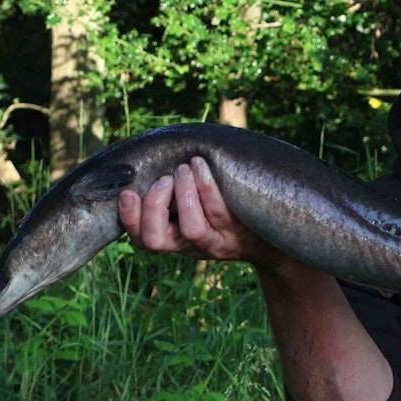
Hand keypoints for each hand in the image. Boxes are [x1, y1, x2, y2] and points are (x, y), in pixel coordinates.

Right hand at [119, 156, 285, 268]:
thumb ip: (176, 190)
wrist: (273, 233)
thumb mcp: (200, 206)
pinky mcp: (237, 233)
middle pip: (156, 240)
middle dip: (154, 205)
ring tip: (185, 167)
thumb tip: (150, 154)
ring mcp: (215, 242)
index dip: (129, 218)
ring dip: (183, 191)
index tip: (127, 191)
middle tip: (165, 179)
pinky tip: (202, 164)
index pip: (142, 240)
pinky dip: (206, 185)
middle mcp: (191, 246)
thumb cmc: (228, 209)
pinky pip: (218, 211)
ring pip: (191, 227)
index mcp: (175, 239)